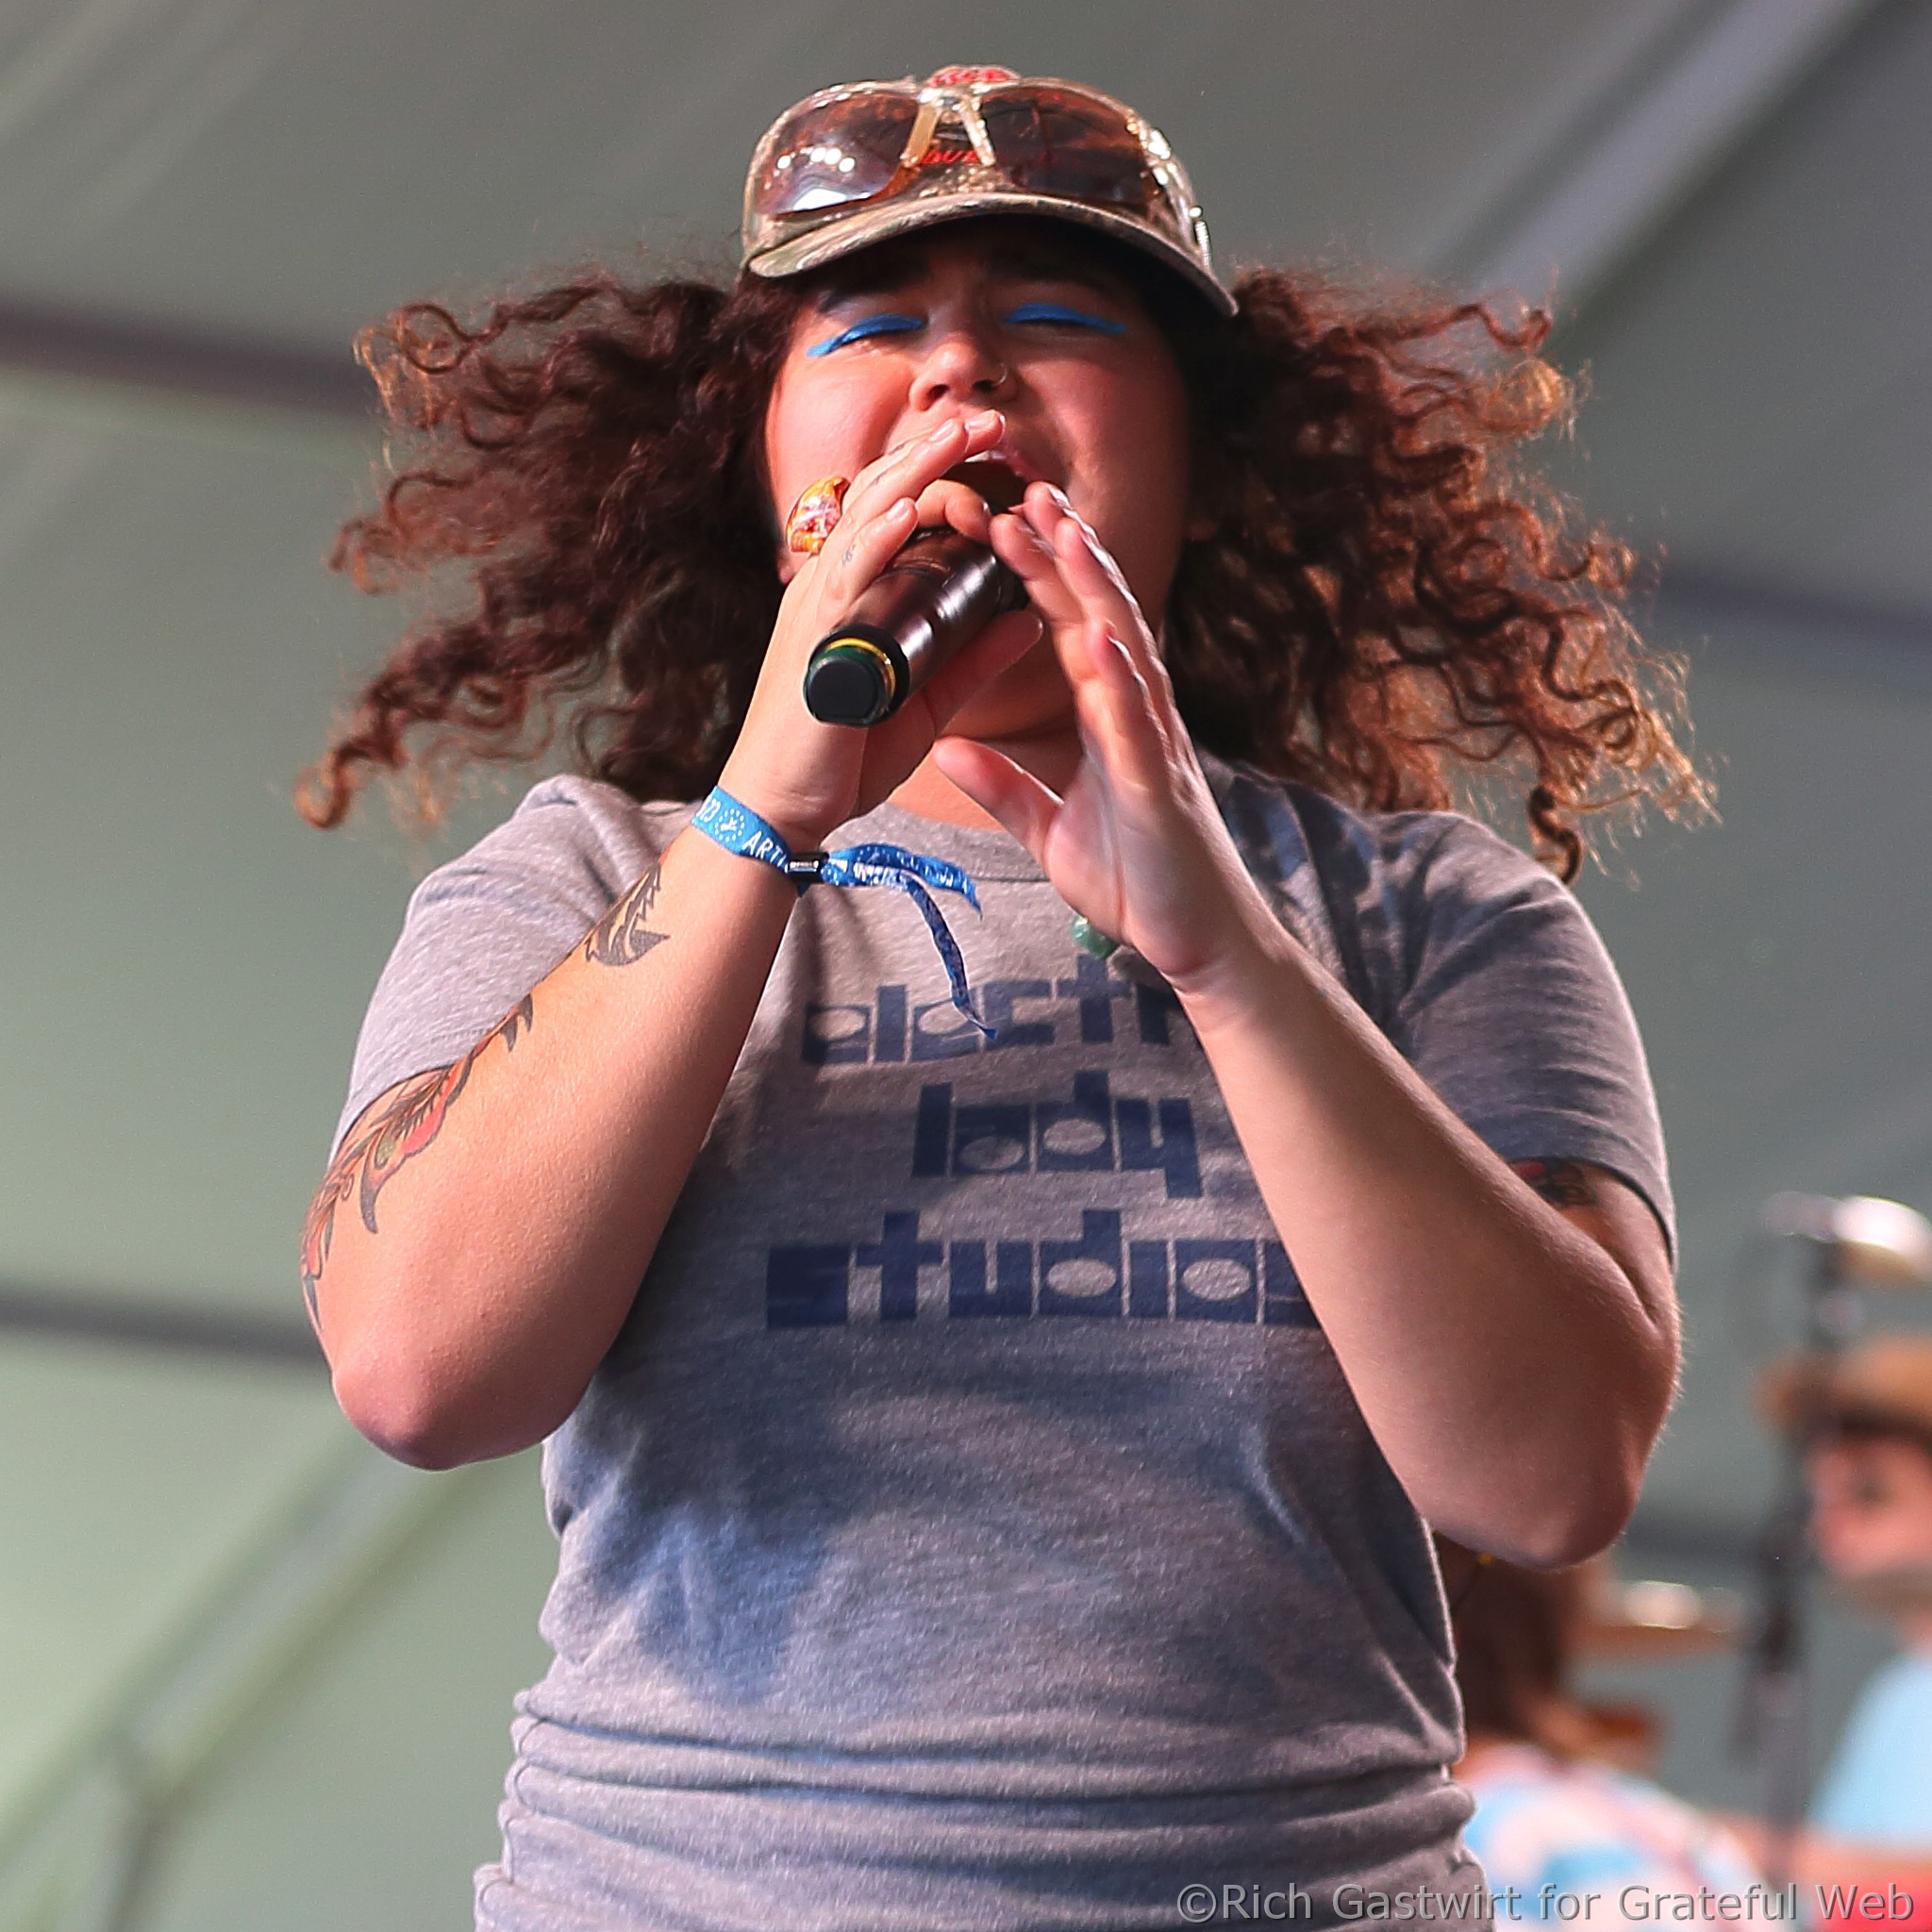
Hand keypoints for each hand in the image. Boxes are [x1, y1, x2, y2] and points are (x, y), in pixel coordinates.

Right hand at [718, 411, 1043, 847]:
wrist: (783, 809)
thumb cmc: (844, 756)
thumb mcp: (928, 701)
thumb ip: (976, 658)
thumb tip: (1030, 615)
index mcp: (853, 595)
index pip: (896, 513)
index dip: (940, 474)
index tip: (991, 448)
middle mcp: (828, 587)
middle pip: (882, 497)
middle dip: (935, 454)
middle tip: (988, 419)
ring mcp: (816, 609)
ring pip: (867, 522)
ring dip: (915, 474)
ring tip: (960, 436)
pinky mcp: (813, 643)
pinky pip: (844, 579)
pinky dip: (877, 540)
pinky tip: (911, 509)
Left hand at [933, 485, 1276, 989]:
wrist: (1196, 943)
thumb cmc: (1137, 883)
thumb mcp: (1048, 832)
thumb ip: (1004, 787)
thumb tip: (948, 750)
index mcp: (1108, 719)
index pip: (1068, 629)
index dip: (1037, 575)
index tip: (999, 522)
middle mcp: (1136, 715)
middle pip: (1097, 615)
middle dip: (1063, 552)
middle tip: (1025, 488)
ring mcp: (1153, 744)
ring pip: (1123, 648)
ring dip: (1093, 588)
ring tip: (1062, 530)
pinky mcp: (1159, 785)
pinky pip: (1136, 722)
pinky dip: (1117, 675)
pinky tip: (1096, 634)